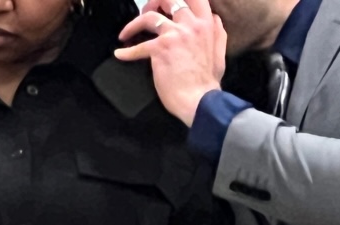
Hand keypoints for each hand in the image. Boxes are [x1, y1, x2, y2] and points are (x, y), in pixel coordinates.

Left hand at [115, 0, 227, 125]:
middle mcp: (191, 24)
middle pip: (170, 0)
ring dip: (134, 23)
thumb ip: (217, 32)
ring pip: (150, 17)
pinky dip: (126, 52)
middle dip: (155, 2)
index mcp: (207, 24)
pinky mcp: (160, 49)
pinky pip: (137, 47)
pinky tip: (120, 54)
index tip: (166, 4)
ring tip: (126, 33)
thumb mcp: (219, 51)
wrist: (200, 100)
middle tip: (146, 13)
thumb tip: (214, 19)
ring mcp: (175, 35)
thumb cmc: (208, 82)